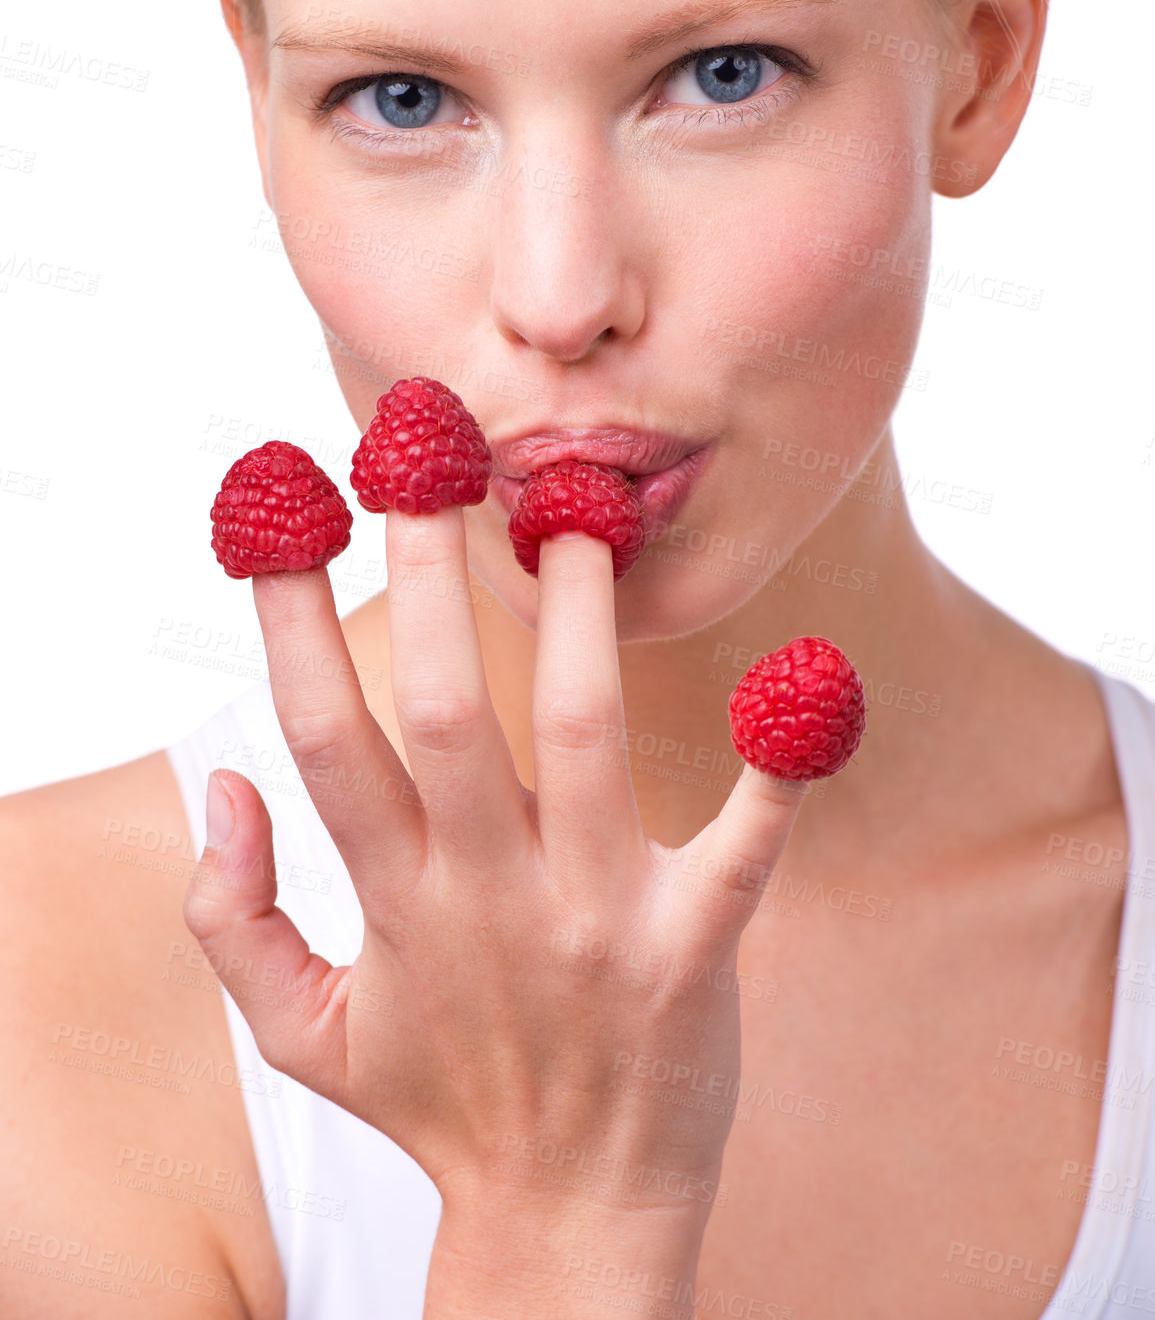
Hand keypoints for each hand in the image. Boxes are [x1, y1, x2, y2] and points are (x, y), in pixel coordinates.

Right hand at [183, 511, 807, 1313]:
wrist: (567, 1221)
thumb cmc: (439, 1103)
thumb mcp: (301, 1033)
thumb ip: (233, 914)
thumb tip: (218, 780)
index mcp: (394, 902)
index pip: (323, 737)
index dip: (289, 619)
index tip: (282, 513)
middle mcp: (488, 897)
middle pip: (445, 713)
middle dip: (424, 576)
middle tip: (424, 453)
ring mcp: (597, 921)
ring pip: (585, 742)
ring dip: (578, 621)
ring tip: (576, 511)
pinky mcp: (696, 951)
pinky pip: (746, 849)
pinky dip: (781, 768)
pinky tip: (809, 678)